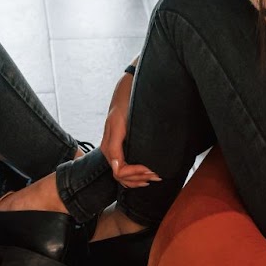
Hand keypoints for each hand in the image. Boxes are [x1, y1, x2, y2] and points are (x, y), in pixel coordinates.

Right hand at [99, 70, 159, 189]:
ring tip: (154, 175)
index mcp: (108, 146)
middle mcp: (110, 150)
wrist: (128, 86)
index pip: (120, 172)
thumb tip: (116, 168)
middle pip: (121, 176)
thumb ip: (114, 146)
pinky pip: (125, 167)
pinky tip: (146, 173)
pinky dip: (135, 175)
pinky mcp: (121, 146)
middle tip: (156, 174)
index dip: (136, 174)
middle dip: (138, 178)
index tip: (151, 169)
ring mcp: (115, 149)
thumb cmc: (124, 102)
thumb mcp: (118, 122)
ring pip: (123, 175)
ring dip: (138, 179)